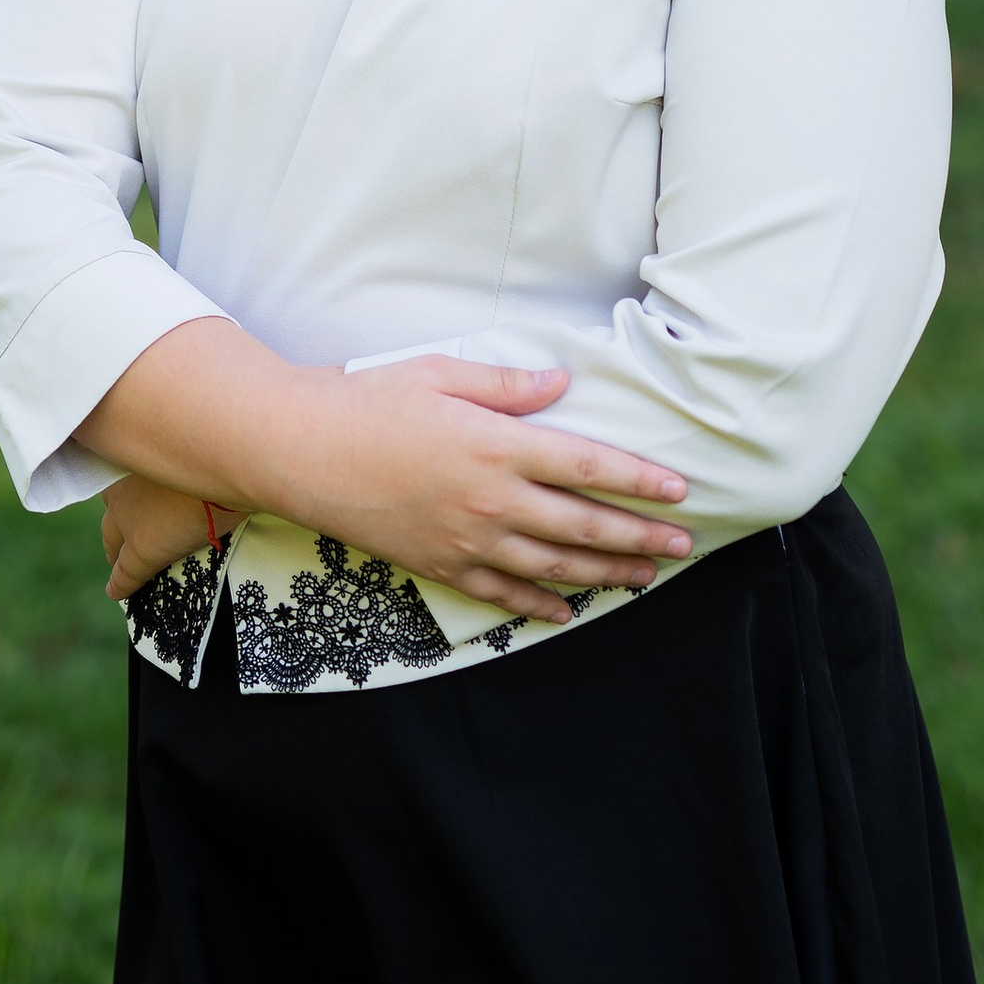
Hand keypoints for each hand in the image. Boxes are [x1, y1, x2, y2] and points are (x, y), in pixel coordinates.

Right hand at [74, 321, 692, 629]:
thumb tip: (562, 382)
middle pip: (583, 525)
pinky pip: (503, 594)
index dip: (638, 481)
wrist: (301, 451)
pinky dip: (541, 605)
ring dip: (604, 574)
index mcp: (497, 445)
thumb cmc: (369, 400)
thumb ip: (508, 385)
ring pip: (553, 566)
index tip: (678, 493)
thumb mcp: (441, 373)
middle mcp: (491, 500)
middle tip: (681, 546)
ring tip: (642, 578)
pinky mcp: (441, 566)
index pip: (588, 466)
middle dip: (639, 538)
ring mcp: (467, 541)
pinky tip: (568, 610)